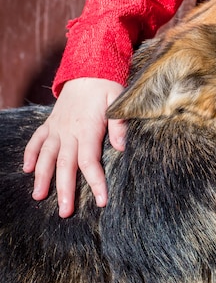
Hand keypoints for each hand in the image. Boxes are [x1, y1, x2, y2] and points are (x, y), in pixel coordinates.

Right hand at [23, 78, 125, 217]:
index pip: (90, 161)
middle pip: (65, 165)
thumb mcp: (119, 101)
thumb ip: (119, 124)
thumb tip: (122, 147)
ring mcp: (57, 128)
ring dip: (41, 177)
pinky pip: (36, 140)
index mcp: (87, 129)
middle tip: (65, 213)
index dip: (95, 182)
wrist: (89, 69)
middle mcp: (69, 131)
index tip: (101, 201)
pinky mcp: (50, 124)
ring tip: (39, 197)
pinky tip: (25, 170)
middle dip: (65, 189)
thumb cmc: (108, 87)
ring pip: (46, 156)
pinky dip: (30, 153)